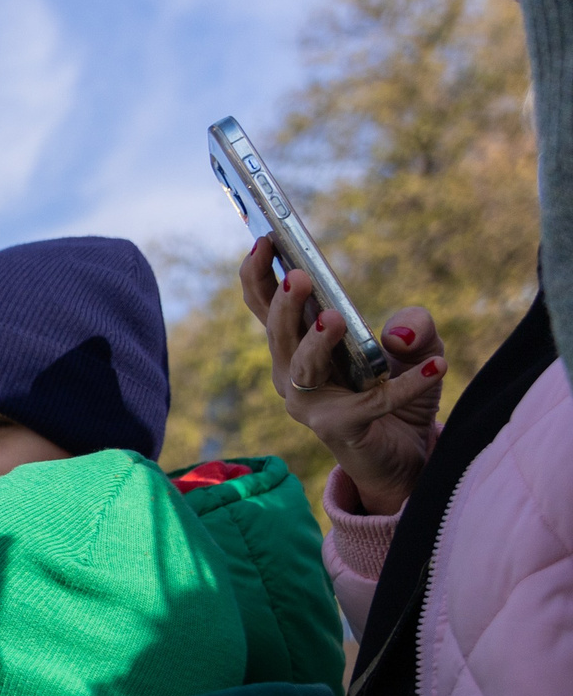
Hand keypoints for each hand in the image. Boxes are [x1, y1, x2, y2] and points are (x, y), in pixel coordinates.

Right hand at [242, 247, 443, 514]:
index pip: (264, 307)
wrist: (406, 456)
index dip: (257, 275)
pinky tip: (438, 366)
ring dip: (316, 342)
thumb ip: (415, 327)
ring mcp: (310, 406)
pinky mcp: (340, 430)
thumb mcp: (416, 349)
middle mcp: (291, 375)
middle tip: (299, 276)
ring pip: (302, 369)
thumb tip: (396, 331)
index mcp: (296, 346)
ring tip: (334, 317)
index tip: (264, 239)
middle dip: (285, 306)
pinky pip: (372, 404)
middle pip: (277, 336)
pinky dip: (406, 384)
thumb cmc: (398, 394)